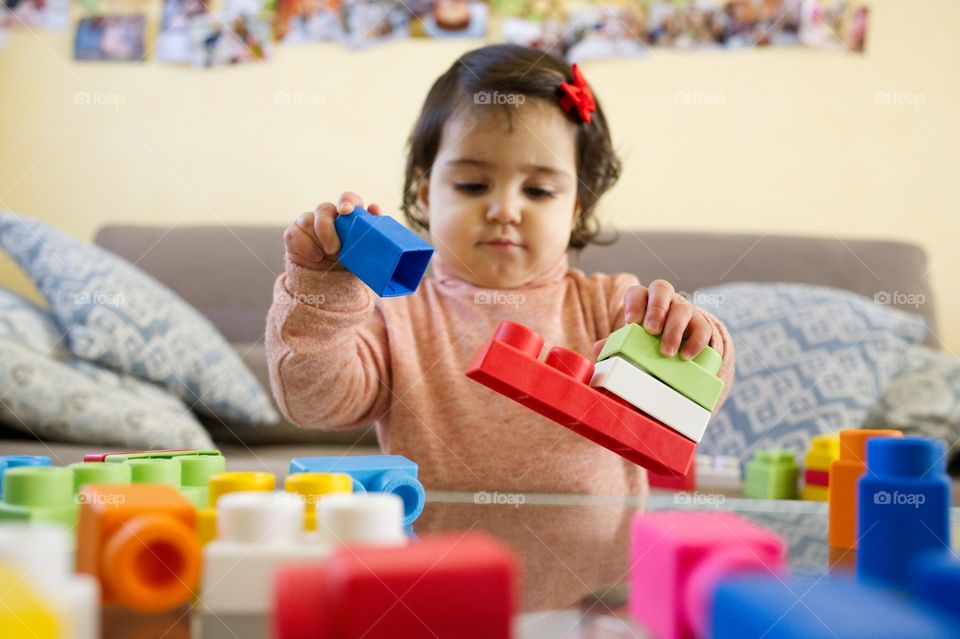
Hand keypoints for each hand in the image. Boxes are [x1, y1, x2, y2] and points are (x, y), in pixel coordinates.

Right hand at [283, 191, 383, 270]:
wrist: (331, 280)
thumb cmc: (351, 261)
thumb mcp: (365, 251)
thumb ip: (372, 232)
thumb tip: (374, 208)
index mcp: (348, 215)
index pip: (348, 199)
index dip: (346, 201)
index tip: (346, 211)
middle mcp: (328, 214)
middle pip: (324, 209)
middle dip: (327, 229)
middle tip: (334, 250)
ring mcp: (309, 222)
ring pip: (307, 221)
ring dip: (318, 242)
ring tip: (327, 258)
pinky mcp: (294, 233)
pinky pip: (294, 234)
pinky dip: (305, 247)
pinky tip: (315, 257)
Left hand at [593, 280, 722, 360]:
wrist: (678, 345)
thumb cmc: (649, 340)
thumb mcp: (633, 339)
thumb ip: (616, 342)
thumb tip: (598, 348)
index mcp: (644, 300)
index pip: (637, 292)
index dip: (634, 303)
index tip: (630, 321)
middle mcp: (666, 300)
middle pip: (662, 289)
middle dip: (656, 309)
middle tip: (651, 330)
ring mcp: (685, 310)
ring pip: (682, 309)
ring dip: (674, 330)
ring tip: (666, 352)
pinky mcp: (702, 325)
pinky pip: (702, 328)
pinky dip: (695, 342)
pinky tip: (686, 356)